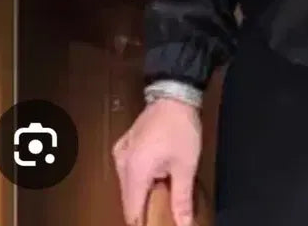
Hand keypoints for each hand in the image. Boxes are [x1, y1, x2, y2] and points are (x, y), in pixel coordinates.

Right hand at [112, 98, 201, 225]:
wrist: (175, 94)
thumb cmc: (181, 128)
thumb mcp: (186, 165)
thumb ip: (182, 198)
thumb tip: (183, 223)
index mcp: (134, 172)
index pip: (132, 212)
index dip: (143, 223)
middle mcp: (122, 164)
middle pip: (129, 199)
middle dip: (145, 208)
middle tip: (163, 212)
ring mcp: (121, 153)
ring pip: (128, 185)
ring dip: (143, 192)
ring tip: (162, 195)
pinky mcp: (124, 145)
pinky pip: (128, 170)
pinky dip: (139, 178)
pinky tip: (155, 177)